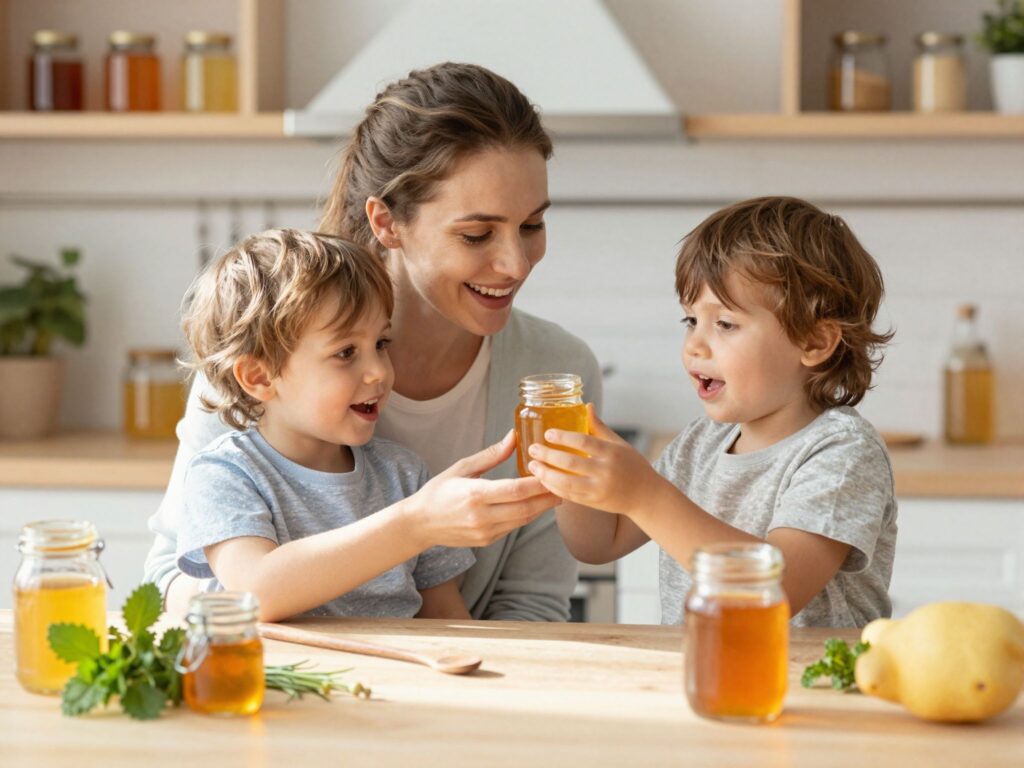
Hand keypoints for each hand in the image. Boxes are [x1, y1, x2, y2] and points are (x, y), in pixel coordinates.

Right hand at [408, 430, 561, 548]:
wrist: (419, 523)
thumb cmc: (439, 491)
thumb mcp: (462, 467)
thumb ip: (491, 454)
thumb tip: (514, 436)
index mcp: (475, 495)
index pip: (516, 490)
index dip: (538, 483)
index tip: (553, 471)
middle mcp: (482, 517)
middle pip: (526, 508)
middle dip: (548, 498)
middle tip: (564, 485)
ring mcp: (485, 532)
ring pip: (523, 520)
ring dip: (541, 508)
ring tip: (556, 494)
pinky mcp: (487, 541)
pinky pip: (514, 527)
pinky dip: (527, 515)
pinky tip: (535, 505)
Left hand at [527, 405, 659, 516]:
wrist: (646, 495)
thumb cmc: (632, 465)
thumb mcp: (619, 444)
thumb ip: (599, 427)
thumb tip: (586, 405)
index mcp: (611, 453)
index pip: (584, 442)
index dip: (564, 437)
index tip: (548, 433)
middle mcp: (605, 472)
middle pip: (571, 463)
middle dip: (548, 456)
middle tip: (532, 449)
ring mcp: (598, 489)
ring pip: (567, 483)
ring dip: (546, 474)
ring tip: (532, 466)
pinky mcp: (593, 503)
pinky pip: (569, 496)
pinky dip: (554, 488)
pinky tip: (543, 480)